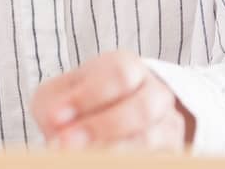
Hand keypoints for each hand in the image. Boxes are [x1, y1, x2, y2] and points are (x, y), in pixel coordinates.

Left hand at [29, 49, 194, 150]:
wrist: (101, 120)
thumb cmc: (77, 104)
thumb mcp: (59, 96)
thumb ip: (54, 105)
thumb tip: (56, 122)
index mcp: (127, 66)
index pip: (119, 74)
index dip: (89, 96)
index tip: (55, 117)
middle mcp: (154, 92)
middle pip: (142, 108)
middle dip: (102, 127)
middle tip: (66, 144)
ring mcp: (166, 124)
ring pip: (149, 140)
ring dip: (113, 150)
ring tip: (82, 157)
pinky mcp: (169, 152)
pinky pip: (154, 158)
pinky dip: (126, 160)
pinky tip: (102, 161)